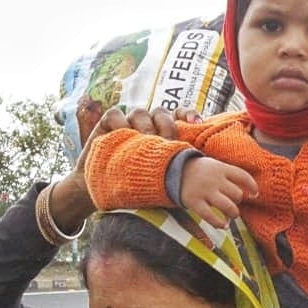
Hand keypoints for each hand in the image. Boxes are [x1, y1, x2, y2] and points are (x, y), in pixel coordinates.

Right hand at [55, 107, 204, 228]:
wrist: (103, 195)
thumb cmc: (136, 189)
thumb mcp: (160, 182)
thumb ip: (177, 172)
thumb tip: (204, 172)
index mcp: (164, 136)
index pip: (179, 116)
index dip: (188, 115)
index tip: (198, 121)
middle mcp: (147, 127)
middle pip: (161, 112)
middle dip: (166, 123)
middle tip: (166, 140)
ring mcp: (127, 125)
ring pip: (140, 112)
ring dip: (144, 124)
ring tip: (145, 139)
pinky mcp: (107, 125)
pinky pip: (114, 114)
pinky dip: (119, 122)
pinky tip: (123, 133)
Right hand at [179, 156, 258, 227]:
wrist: (174, 170)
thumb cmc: (200, 171)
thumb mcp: (215, 166)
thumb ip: (229, 176)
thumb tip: (248, 194)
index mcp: (221, 168)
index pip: (243, 176)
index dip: (252, 186)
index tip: (255, 194)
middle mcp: (214, 179)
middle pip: (237, 194)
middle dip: (238, 201)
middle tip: (232, 203)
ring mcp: (204, 191)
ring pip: (228, 206)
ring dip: (233, 213)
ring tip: (231, 215)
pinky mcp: (194, 202)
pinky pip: (210, 217)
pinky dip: (219, 223)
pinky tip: (223, 225)